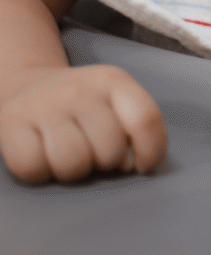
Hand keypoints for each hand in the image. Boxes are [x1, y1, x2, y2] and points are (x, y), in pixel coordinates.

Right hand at [0, 65, 166, 182]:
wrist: (29, 85)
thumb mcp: (115, 99)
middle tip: (95, 153)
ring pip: (73, 163)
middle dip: (107, 163)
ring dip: (75, 172)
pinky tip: (43, 156)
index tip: (144, 165)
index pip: (146, 118)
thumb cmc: (82, 103)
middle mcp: (80, 89)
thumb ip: (133, 124)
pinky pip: (33, 168)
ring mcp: (45, 105)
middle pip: (110, 149)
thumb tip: (131, 163)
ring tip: (71, 156)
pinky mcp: (12, 124)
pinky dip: (40, 173)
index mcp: (114, 81)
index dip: (152, 150)